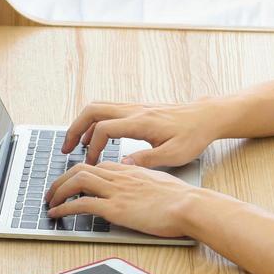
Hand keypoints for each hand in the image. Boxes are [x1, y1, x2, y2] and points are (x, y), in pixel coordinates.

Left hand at [44, 161, 199, 238]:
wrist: (190, 205)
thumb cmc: (182, 198)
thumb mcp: (159, 182)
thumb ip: (143, 182)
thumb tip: (137, 190)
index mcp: (130, 170)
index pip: (97, 165)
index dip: (79, 172)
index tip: (71, 182)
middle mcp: (120, 176)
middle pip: (80, 169)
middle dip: (61, 180)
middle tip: (52, 191)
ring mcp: (117, 191)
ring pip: (77, 181)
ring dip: (58, 191)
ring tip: (49, 202)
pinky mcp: (116, 209)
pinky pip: (82, 204)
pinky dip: (64, 207)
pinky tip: (57, 213)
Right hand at [61, 101, 216, 167]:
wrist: (206, 116)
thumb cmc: (194, 135)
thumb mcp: (174, 154)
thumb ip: (147, 160)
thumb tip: (123, 166)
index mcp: (142, 122)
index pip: (105, 128)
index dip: (93, 147)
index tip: (91, 163)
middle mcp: (135, 110)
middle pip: (93, 110)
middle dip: (75, 128)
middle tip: (66, 148)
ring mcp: (135, 107)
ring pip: (99, 108)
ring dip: (84, 124)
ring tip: (76, 145)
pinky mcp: (138, 109)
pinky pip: (109, 111)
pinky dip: (96, 123)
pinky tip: (97, 140)